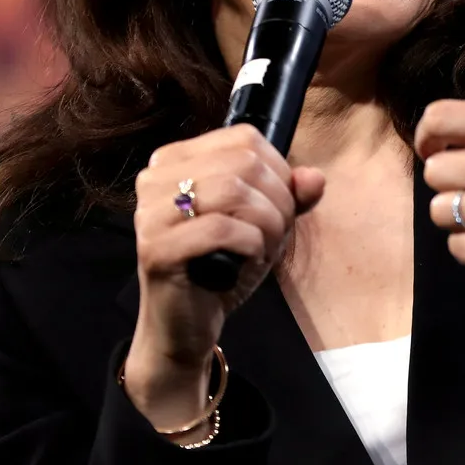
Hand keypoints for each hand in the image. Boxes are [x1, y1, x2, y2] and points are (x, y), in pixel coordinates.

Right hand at [125, 125, 323, 432]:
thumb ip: (290, 197)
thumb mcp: (263, 224)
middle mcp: (155, 177)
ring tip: (262, 249)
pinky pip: (221, 228)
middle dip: (277, 202)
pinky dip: (250, 244)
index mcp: (176, 159)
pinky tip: (246, 260)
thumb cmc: (221, 267)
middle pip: (243, 163)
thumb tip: (314, 178)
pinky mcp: (155, 248)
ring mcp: (150, 212)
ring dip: (266, 223)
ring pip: (233, 190)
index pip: (245, 138)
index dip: (278, 172)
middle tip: (275, 235)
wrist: (186, 326)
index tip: (280, 207)